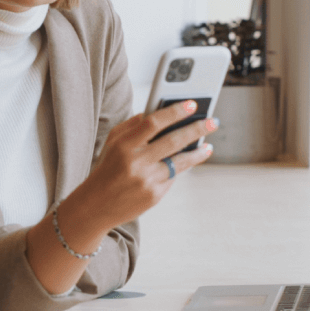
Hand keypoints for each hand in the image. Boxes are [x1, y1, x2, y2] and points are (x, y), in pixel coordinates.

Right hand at [81, 99, 215, 230]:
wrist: (96, 205)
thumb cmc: (107, 168)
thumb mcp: (112, 143)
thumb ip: (131, 125)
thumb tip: (154, 113)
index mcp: (124, 145)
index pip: (153, 123)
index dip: (174, 112)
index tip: (192, 105)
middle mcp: (136, 162)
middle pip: (173, 140)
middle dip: (196, 129)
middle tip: (212, 122)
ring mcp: (147, 180)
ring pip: (180, 162)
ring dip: (198, 153)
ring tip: (208, 146)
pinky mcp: (154, 196)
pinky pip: (172, 177)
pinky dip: (178, 169)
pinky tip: (184, 163)